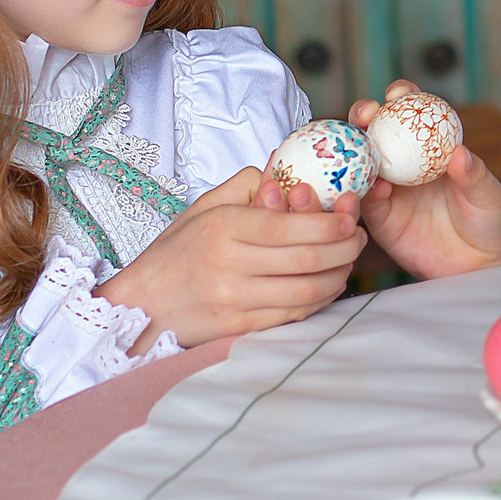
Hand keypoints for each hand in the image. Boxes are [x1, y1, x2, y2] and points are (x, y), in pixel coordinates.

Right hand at [96, 170, 365, 349]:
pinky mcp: (239, 326)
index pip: (289, 226)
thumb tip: (285, 173)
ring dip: (338, 276)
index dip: (329, 224)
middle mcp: (230, 264)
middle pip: (306, 259)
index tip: (349, 219)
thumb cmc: (176, 252)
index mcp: (223, 227)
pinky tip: (327, 286)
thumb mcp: (202, 208)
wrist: (142, 306)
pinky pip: (293, 314)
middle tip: (359, 239)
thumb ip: (245, 187)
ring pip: (306, 290)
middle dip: (344, 249)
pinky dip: (319, 300)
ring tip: (348, 262)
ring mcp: (235, 299)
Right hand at [350, 80, 500, 278]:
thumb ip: (474, 175)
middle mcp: (405, 166)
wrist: (482, 266)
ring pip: (362, 164)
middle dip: (365, 116)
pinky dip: (366, 191)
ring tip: (362, 145)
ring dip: (356, 150)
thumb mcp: (488, 196)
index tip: (398, 93)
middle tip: (367, 113)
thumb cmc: (490, 222)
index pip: (412, 115)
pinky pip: (367, 202)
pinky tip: (377, 187)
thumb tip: (459, 153)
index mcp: (431, 149)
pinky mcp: (382, 220)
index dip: (401, 98)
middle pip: (377, 133)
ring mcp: (391, 191)